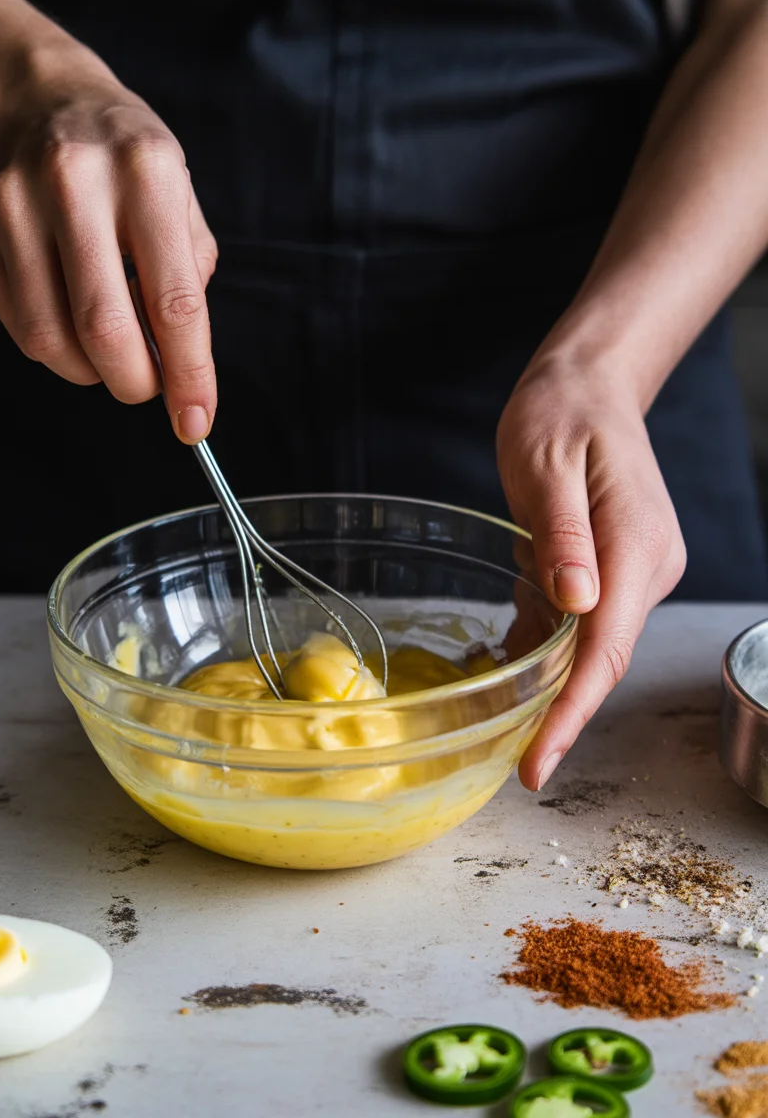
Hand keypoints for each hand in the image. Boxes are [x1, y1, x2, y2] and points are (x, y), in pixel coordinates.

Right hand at [0, 80, 216, 442]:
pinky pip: (20, 329)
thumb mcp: (182, 205)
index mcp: (146, 172)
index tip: (196, 421)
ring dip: (92, 372)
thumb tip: (179, 372)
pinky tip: (75, 323)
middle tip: (149, 388)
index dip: (189, 374)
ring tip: (113, 350)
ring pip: (52, 339)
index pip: (174, 300)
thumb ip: (188, 285)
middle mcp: (75, 181)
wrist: (46, 108)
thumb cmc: (130, 170)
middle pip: (104, 328)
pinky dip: (58, 350)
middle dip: (135, 382)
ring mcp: (15, 206)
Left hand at [496, 360, 686, 790]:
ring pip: (592, 646)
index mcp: (634, 545)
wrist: (588, 386)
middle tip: (518, 766)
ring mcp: (633, 572)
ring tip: (506, 732)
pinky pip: (579, 625)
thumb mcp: (546, 463)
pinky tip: (512, 674)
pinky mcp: (613, 571)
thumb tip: (577, 605)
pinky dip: (548, 652)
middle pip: (603, 659)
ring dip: (552, 688)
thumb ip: (562, 535)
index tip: (539, 763)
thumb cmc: (561, 412)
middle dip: (562, 715)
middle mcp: (646, 568)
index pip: (606, 648)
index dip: (573, 712)